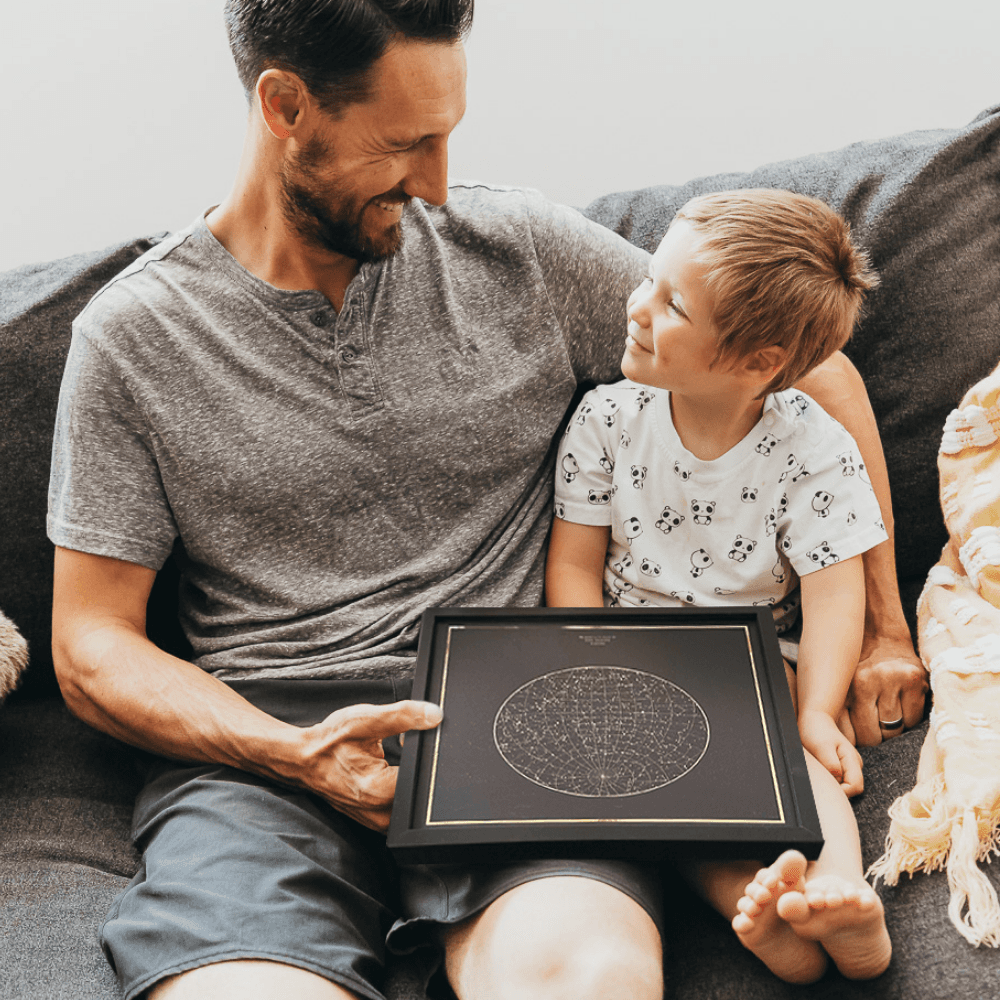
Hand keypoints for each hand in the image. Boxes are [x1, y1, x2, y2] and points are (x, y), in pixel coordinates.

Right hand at [297, 700, 442, 831]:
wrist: (304, 760)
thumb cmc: (329, 742)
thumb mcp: (365, 720)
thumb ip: (403, 716)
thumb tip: (434, 715)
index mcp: (380, 790)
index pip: (424, 778)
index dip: (425, 756)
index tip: (408, 744)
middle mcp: (381, 813)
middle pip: (422, 794)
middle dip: (418, 770)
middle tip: (397, 753)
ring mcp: (379, 822)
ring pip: (413, 804)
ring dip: (409, 782)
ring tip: (388, 765)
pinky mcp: (377, 822)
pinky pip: (402, 809)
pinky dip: (400, 791)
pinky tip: (387, 774)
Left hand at [799, 709, 863, 796]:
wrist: (816, 718)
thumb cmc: (817, 731)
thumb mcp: (822, 747)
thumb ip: (832, 765)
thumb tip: (838, 781)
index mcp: (853, 761)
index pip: (855, 787)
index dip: (842, 792)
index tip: (825, 786)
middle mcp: (854, 766)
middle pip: (852, 789)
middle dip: (837, 789)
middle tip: (819, 779)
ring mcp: (848, 767)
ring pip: (845, 786)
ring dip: (832, 785)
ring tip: (819, 772)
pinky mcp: (841, 767)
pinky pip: (838, 780)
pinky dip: (829, 780)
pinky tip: (820, 771)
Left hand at [843, 636, 927, 746]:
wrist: (878, 632)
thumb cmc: (854, 666)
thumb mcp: (838, 687)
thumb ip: (838, 714)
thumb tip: (838, 750)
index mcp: (842, 687)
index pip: (847, 735)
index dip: (851, 744)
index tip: (853, 743)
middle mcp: (865, 683)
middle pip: (871, 737)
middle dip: (872, 738)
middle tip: (872, 726)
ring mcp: (891, 680)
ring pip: (893, 731)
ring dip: (890, 729)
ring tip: (885, 713)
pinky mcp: (914, 680)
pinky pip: (913, 720)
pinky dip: (908, 720)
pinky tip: (901, 706)